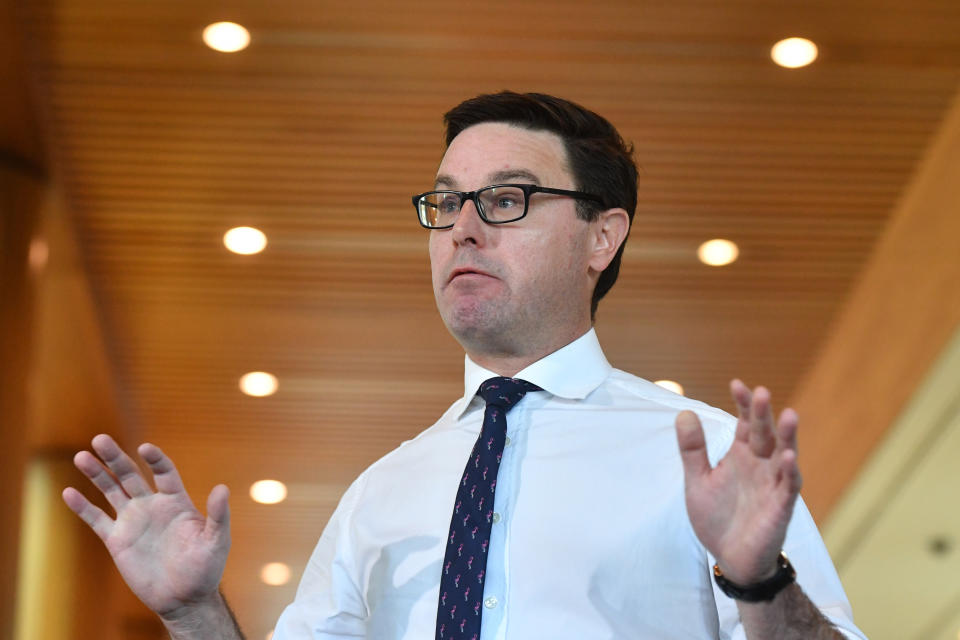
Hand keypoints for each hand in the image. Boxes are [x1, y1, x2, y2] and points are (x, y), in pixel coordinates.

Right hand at [62, 434, 230, 618]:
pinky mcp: (117, 540)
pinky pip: (97, 519)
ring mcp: (133, 521)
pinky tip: (68, 492)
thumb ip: (218, 515)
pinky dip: (83, 507)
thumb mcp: (217, 540)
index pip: (164, 472)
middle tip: (100, 439)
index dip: (155, 459)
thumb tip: (222, 488)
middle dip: (115, 457)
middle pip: (130, 475)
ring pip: (111, 491)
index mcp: (176, 501)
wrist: (184, 597)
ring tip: (81, 456)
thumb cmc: (206, 568)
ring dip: (96, 474)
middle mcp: (152, 505)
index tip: (145, 449)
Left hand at [675, 379, 801, 584]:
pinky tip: (787, 458)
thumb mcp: (697, 480)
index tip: (736, 384)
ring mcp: (773, 485)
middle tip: (761, 392)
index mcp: (741, 455)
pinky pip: (788, 487)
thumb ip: (692, 449)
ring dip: (788, 436)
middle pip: (765, 434)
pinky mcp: (780, 507)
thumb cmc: (717, 517)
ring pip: (784, 455)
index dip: (743, 404)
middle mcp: (760, 465)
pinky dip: (789, 472)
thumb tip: (683, 412)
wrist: (729, 558)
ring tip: (789, 414)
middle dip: (763, 414)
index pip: (745, 423)